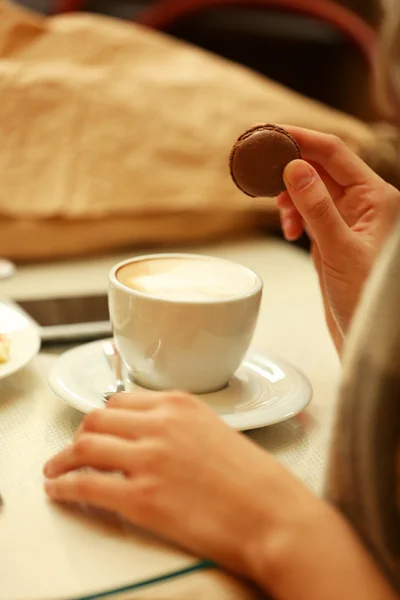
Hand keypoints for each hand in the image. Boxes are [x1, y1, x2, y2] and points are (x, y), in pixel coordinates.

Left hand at [44, 391, 321, 582]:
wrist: (272, 514)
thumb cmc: (254, 479)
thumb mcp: (216, 432)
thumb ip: (179, 427)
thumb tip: (150, 439)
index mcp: (179, 404)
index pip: (121, 401)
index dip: (102, 418)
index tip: (95, 429)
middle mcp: (159, 424)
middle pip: (95, 419)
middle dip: (79, 435)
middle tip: (72, 451)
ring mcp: (147, 458)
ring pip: (83, 446)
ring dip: (62, 459)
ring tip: (55, 471)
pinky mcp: (140, 497)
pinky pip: (85, 485)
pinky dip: (64, 487)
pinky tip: (59, 491)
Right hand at [276, 127, 399, 351]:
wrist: (364, 334)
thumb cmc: (365, 298)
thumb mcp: (339, 251)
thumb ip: (317, 208)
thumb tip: (295, 168)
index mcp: (376, 198)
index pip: (335, 154)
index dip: (301, 139)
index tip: (270, 133)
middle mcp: (364, 203)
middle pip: (321, 167)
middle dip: (290, 167)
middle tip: (260, 167)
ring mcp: (348, 219)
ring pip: (312, 189)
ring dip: (290, 195)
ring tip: (282, 216)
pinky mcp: (333, 236)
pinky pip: (309, 210)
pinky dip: (293, 214)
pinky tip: (290, 230)